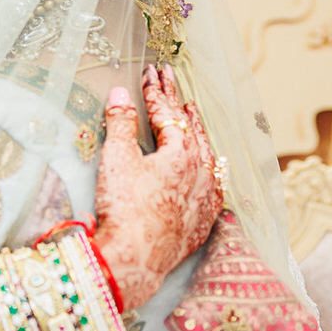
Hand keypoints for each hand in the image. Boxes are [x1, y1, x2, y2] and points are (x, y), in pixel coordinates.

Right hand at [93, 65, 222, 308]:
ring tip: (192, 114)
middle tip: (170, 79)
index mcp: (182, 152)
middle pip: (190, 128)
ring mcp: (206, 196)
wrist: (137, 257)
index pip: (166, 113)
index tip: (149, 73)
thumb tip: (120, 93)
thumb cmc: (125, 207)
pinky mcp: (204, 219)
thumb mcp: (117, 159)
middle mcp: (201, 171)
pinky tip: (211, 166)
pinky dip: (210, 166)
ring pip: (207, 154)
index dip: (155, 92)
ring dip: (197, 131)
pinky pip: (214, 183)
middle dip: (177, 102)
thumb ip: (121, 123)